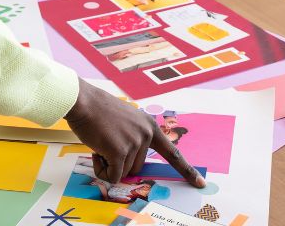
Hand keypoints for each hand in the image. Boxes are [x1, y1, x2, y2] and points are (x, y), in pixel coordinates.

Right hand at [64, 79, 205, 187]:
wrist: (83, 101)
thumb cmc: (98, 111)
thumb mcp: (125, 122)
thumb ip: (133, 140)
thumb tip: (130, 167)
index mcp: (149, 126)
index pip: (173, 153)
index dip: (187, 170)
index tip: (201, 183)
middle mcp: (147, 134)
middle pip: (137, 168)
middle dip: (119, 162)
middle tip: (106, 143)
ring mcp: (135, 142)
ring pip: (123, 172)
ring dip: (108, 165)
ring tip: (100, 143)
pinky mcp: (120, 151)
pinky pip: (112, 176)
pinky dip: (101, 170)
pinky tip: (96, 151)